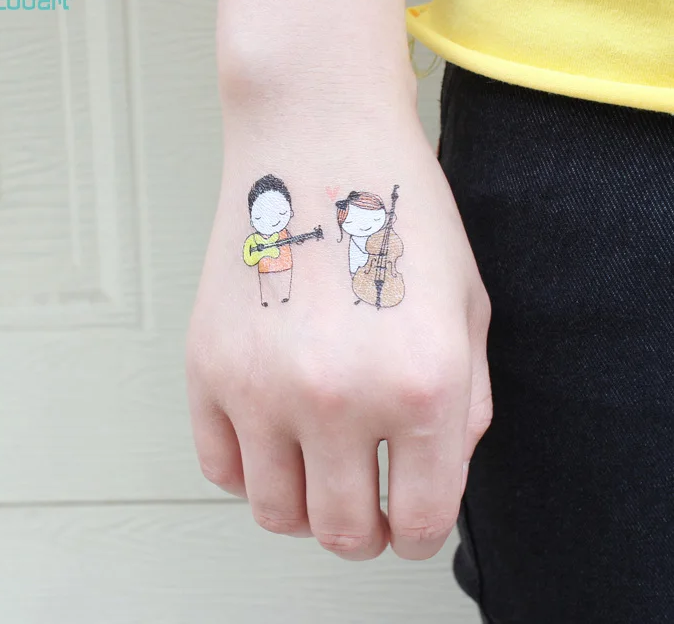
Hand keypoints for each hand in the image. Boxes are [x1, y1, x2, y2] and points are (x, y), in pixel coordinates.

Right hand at [187, 116, 491, 561]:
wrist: (318, 140)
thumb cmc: (397, 212)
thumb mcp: (467, 308)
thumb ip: (466, 407)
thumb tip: (434, 476)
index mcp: (422, 384)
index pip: (424, 520)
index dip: (422, 532)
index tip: (412, 519)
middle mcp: (338, 397)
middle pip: (344, 533)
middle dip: (366, 531)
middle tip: (370, 502)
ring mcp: (261, 384)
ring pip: (276, 514)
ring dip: (306, 507)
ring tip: (320, 468)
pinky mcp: (206, 366)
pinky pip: (221, 468)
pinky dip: (252, 470)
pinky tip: (274, 435)